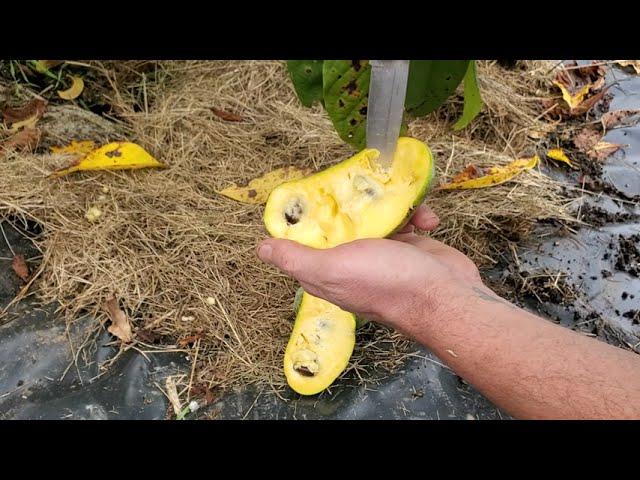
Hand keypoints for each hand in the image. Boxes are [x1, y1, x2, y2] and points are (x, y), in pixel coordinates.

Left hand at [256, 204, 483, 334]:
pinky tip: (426, 220)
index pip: (308, 244)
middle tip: (356, 185)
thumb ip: (298, 259)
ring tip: (400, 200)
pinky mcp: (411, 247)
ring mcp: (384, 254)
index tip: (310, 195)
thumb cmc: (387, 282)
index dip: (306, 222)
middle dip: (350, 206)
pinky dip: (417, 216)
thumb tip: (261, 250)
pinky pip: (408, 222)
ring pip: (377, 219)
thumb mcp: (333, 269)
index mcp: (330, 272)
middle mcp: (354, 264)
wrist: (445, 295)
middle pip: (343, 225)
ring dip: (390, 207)